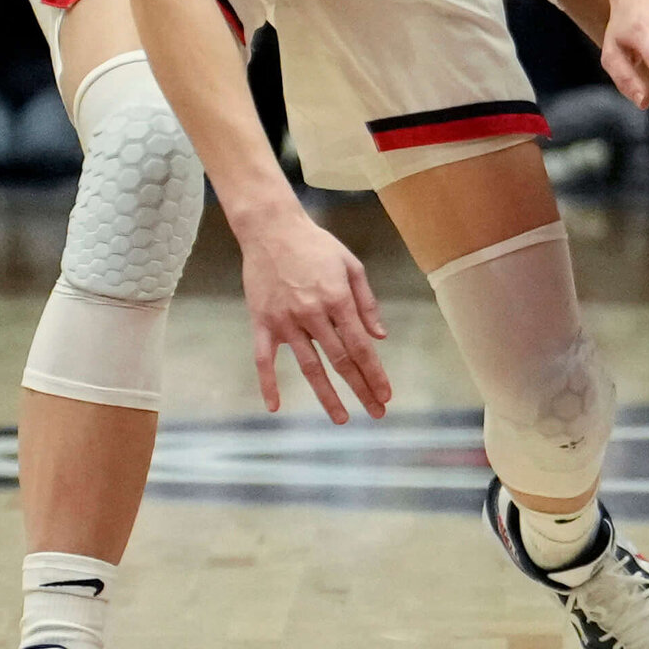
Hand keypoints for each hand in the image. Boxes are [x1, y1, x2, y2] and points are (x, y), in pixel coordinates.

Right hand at [238, 210, 389, 423]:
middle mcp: (313, 313)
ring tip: (342, 418)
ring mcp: (285, 320)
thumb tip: (380, 337)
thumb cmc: (316, 245)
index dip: (375, 372)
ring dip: (326, 395)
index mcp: (338, 299)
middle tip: (377, 412)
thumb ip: (366, 303)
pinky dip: (268, 383)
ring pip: (308, 366)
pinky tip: (275, 406)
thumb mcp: (351, 265)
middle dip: (361, 388)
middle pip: (340, 360)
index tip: (386, 394)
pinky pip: (264, 360)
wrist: (271, 229)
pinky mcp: (262, 322)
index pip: (361, 346)